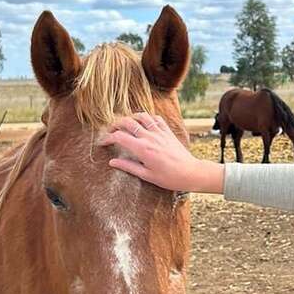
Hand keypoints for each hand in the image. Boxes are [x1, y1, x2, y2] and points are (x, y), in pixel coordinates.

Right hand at [104, 112, 223, 194]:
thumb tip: (112, 162)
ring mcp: (159, 132)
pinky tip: (143, 124)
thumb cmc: (169, 178)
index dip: (107, 138)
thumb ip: (128, 166)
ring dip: (130, 118)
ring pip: (141, 116)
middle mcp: (150, 137)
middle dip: (115, 125)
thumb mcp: (146, 175)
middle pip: (127, 122)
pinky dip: (146, 118)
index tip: (102, 142)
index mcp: (142, 149)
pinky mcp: (167, 131)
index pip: (119, 137)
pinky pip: (155, 118)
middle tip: (110, 132)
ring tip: (125, 125)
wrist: (190, 173)